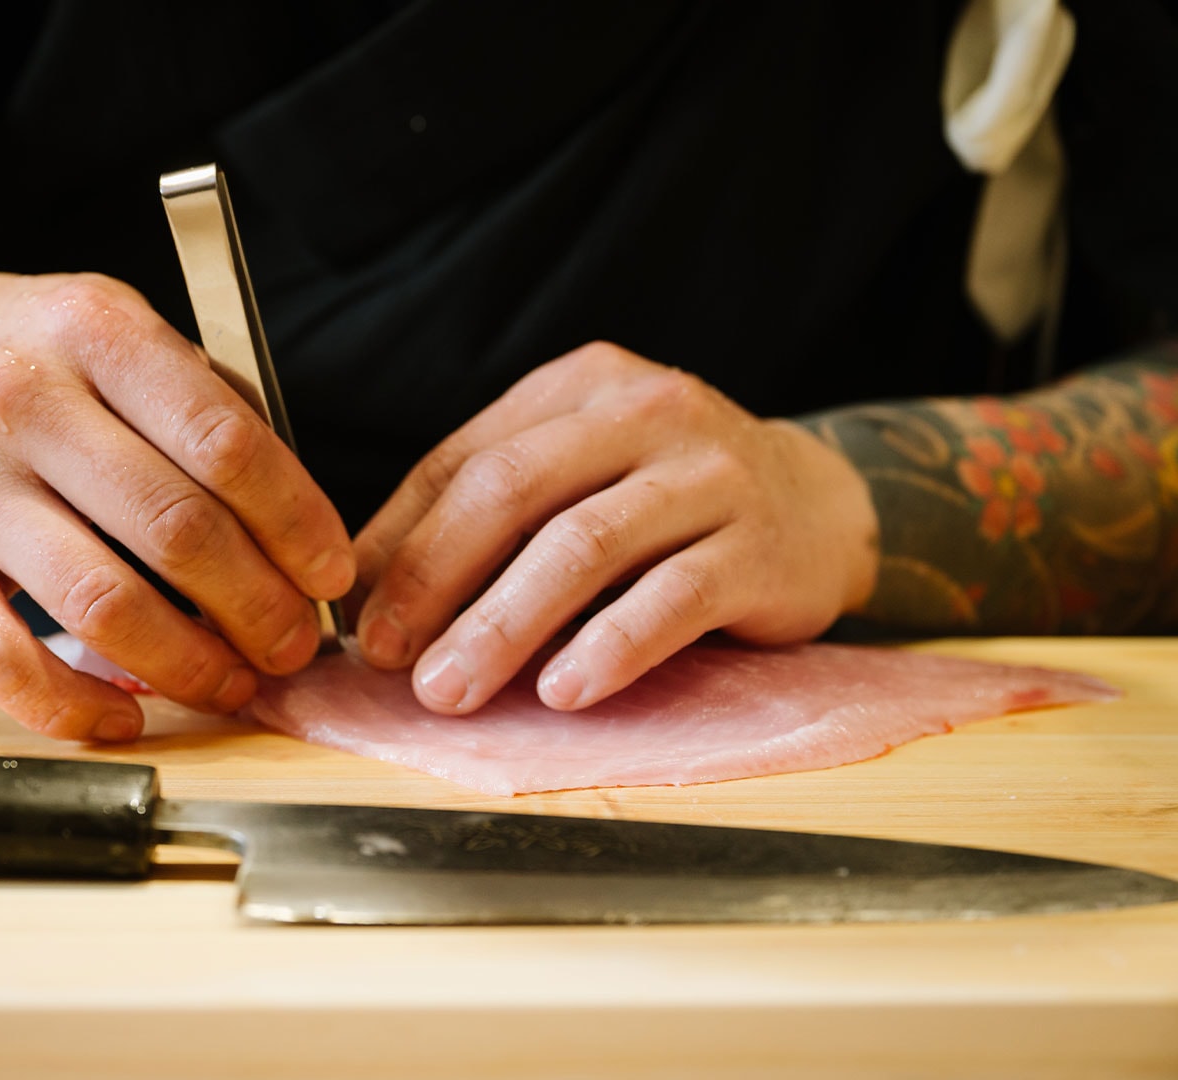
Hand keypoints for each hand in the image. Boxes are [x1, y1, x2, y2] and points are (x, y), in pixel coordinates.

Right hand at [0, 185, 353, 739]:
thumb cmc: (35, 352)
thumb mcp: (124, 334)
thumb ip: (210, 413)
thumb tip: (300, 535)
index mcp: (95, 331)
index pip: (224, 444)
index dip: (296, 524)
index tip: (331, 575)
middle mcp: (21, 402)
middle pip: (174, 530)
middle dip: (257, 607)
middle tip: (294, 644)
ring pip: (96, 603)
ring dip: (186, 662)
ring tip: (234, 682)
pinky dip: (70, 705)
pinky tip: (128, 715)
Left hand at [352, 342, 878, 713]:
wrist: (820, 505)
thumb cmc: (668, 499)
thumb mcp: (577, 477)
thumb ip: (485, 512)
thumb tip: (370, 588)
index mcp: (579, 388)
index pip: (467, 461)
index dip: (403, 543)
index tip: (357, 618)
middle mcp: (644, 413)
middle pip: (514, 492)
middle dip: (438, 582)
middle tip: (390, 660)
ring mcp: (708, 474)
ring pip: (584, 545)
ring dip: (505, 625)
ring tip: (453, 688)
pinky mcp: (759, 546)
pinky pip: (673, 597)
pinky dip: (612, 646)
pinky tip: (565, 690)